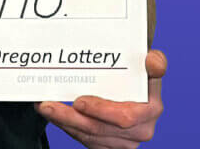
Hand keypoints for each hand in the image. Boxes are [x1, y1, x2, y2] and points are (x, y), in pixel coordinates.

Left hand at [34, 49, 165, 146]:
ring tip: (45, 107)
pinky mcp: (112, 145)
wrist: (133, 94)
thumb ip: (154, 64)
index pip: (128, 114)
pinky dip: (68, 127)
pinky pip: (88, 141)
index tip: (79, 101)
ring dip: (65, 121)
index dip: (102, 110)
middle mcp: (141, 128)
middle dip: (74, 117)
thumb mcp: (146, 68)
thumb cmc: (137, 77)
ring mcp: (126, 141)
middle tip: (51, 104)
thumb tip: (152, 59)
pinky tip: (53, 114)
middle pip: (100, 128)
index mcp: (151, 107)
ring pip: (92, 136)